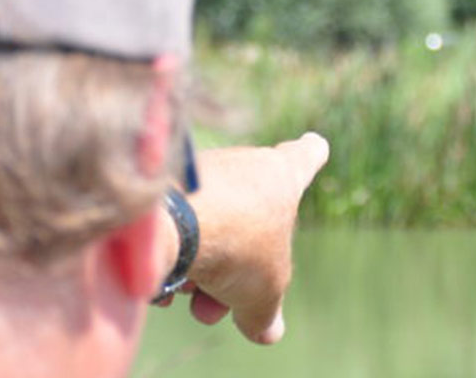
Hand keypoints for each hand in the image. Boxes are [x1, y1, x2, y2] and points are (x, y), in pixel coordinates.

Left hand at [157, 132, 326, 343]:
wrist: (166, 221)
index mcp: (281, 176)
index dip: (310, 155)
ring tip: (187, 296)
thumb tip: (266, 330)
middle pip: (250, 217)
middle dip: (239, 266)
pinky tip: (162, 285)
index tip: (314, 145)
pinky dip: (172, 255)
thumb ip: (266, 311)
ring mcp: (199, 169)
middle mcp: (241, 162)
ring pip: (209, 225)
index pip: (305, 156)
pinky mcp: (161, 182)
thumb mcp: (263, 291)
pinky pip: (174, 224)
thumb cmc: (234, 244)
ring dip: (201, 267)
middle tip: (220, 303)